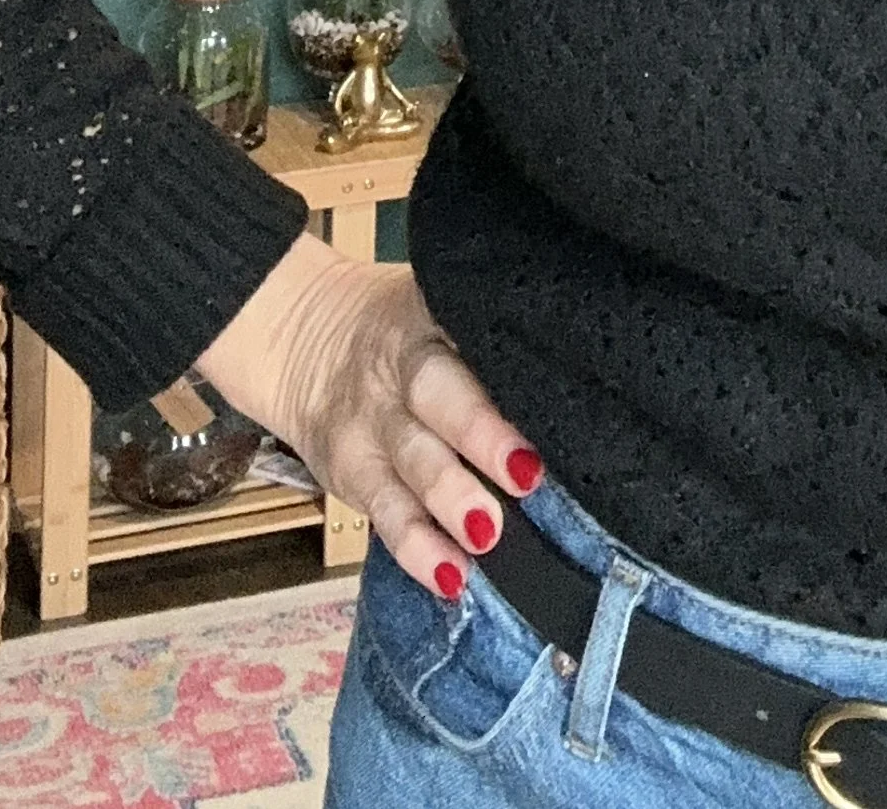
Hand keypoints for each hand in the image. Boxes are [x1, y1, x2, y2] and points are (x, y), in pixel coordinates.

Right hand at [194, 228, 544, 600]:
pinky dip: (416, 548)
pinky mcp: (349, 473)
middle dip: (481, 439)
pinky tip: (450, 576)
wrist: (305, 340)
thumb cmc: (408, 333)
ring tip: (487, 538)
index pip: (467, 345)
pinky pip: (384, 513)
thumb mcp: (442, 309)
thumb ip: (492, 344)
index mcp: (431, 320)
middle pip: (436, 401)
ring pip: (409, 464)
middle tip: (528, 479)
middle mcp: (399, 371)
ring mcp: (369, 424)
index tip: (541, 421)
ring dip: (449, 503)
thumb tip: (581, 383)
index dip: (499, 386)